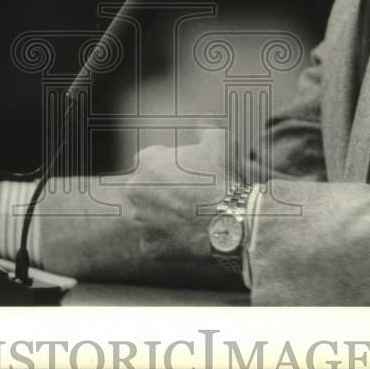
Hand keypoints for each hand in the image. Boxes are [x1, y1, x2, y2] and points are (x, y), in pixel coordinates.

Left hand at [39, 133, 239, 286]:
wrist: (234, 219)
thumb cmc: (224, 177)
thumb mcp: (218, 141)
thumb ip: (205, 128)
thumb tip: (202, 122)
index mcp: (146, 162)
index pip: (148, 162)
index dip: (167, 168)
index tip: (183, 175)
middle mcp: (135, 190)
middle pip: (142, 189)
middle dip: (159, 192)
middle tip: (185, 197)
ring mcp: (139, 221)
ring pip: (144, 216)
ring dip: (159, 216)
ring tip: (186, 218)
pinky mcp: (148, 246)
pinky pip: (153, 242)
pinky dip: (165, 240)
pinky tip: (185, 236)